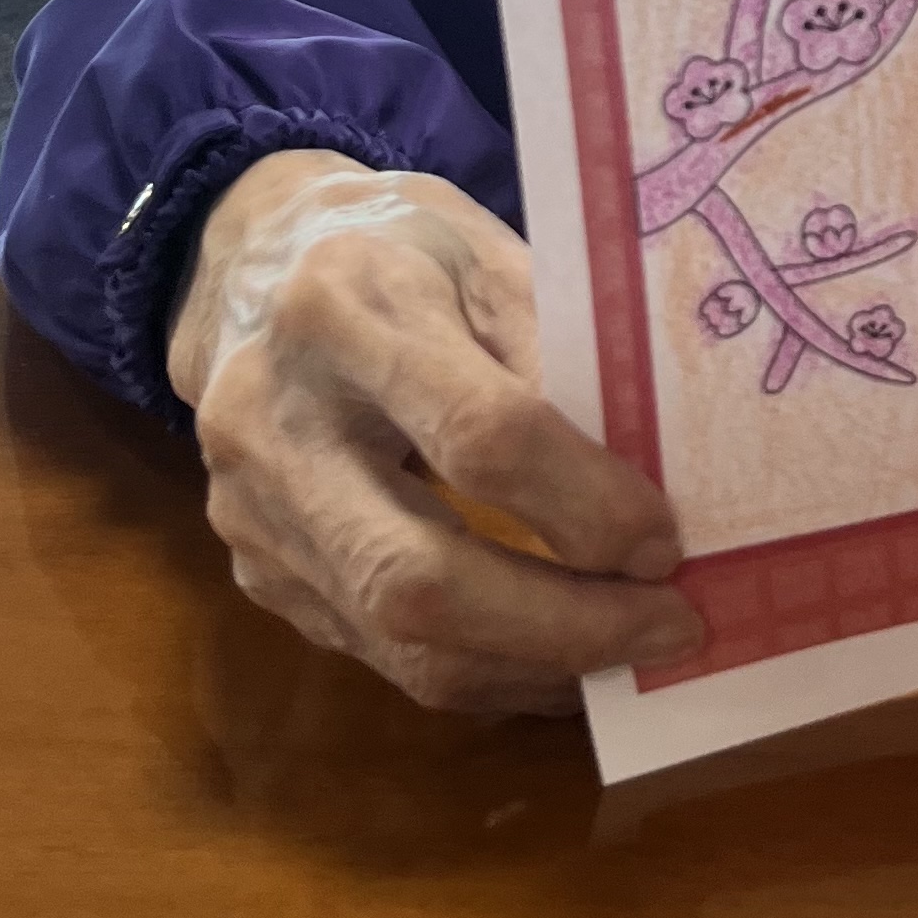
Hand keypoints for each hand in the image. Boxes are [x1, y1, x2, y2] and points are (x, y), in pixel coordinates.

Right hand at [168, 152, 704, 714]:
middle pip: (416, 577)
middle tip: (672, 628)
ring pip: (398, 642)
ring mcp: (253, 515)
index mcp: (342, 313)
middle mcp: (274, 424)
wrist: (246, 268)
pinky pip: (380, 656)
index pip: (476, 434)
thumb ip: (558, 347)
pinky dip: (485, 669)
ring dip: (533, 665)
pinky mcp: (258, 575)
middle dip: (562, 625)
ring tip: (634, 652)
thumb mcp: (484, 250)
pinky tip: (559, 654)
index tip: (665, 541)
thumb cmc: (397, 249)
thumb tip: (651, 473)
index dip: (582, 502)